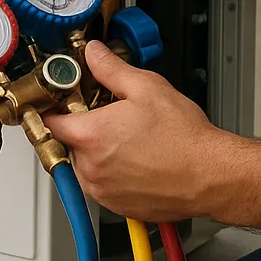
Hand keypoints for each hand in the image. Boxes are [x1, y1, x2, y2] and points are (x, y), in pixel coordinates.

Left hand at [44, 42, 234, 221]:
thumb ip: (110, 69)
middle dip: (85, 127)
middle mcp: (90, 168)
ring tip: (130, 138)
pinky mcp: (117, 206)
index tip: (65, 100)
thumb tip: (93, 53)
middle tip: (110, 115)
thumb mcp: (146, 87)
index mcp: (91, 136)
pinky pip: (103, 185)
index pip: (50, 121)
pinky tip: (137, 158)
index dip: (56, 106)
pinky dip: (112, 172)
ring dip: (98, 151)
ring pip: (86, 165)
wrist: (210, 175)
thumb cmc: (183, 137)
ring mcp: (103, 191)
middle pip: (70, 142)